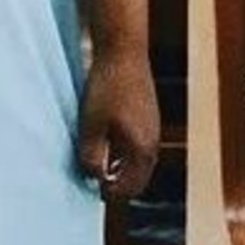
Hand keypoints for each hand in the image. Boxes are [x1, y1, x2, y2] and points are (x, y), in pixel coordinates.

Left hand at [77, 55, 159, 199]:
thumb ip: (91, 156)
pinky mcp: (149, 114)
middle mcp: (153, 142)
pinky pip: (140, 145)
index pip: (130, 188)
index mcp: (141, 149)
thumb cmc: (107, 87)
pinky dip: (126, 152)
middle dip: (118, 184)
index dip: (110, 194)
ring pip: (140, 161)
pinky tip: (108, 142)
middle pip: (138, 178)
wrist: (124, 50)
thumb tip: (93, 178)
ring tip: (100, 163)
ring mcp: (153, 127)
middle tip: (95, 181)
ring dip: (121, 167)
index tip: (92, 189)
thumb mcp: (91, 125)